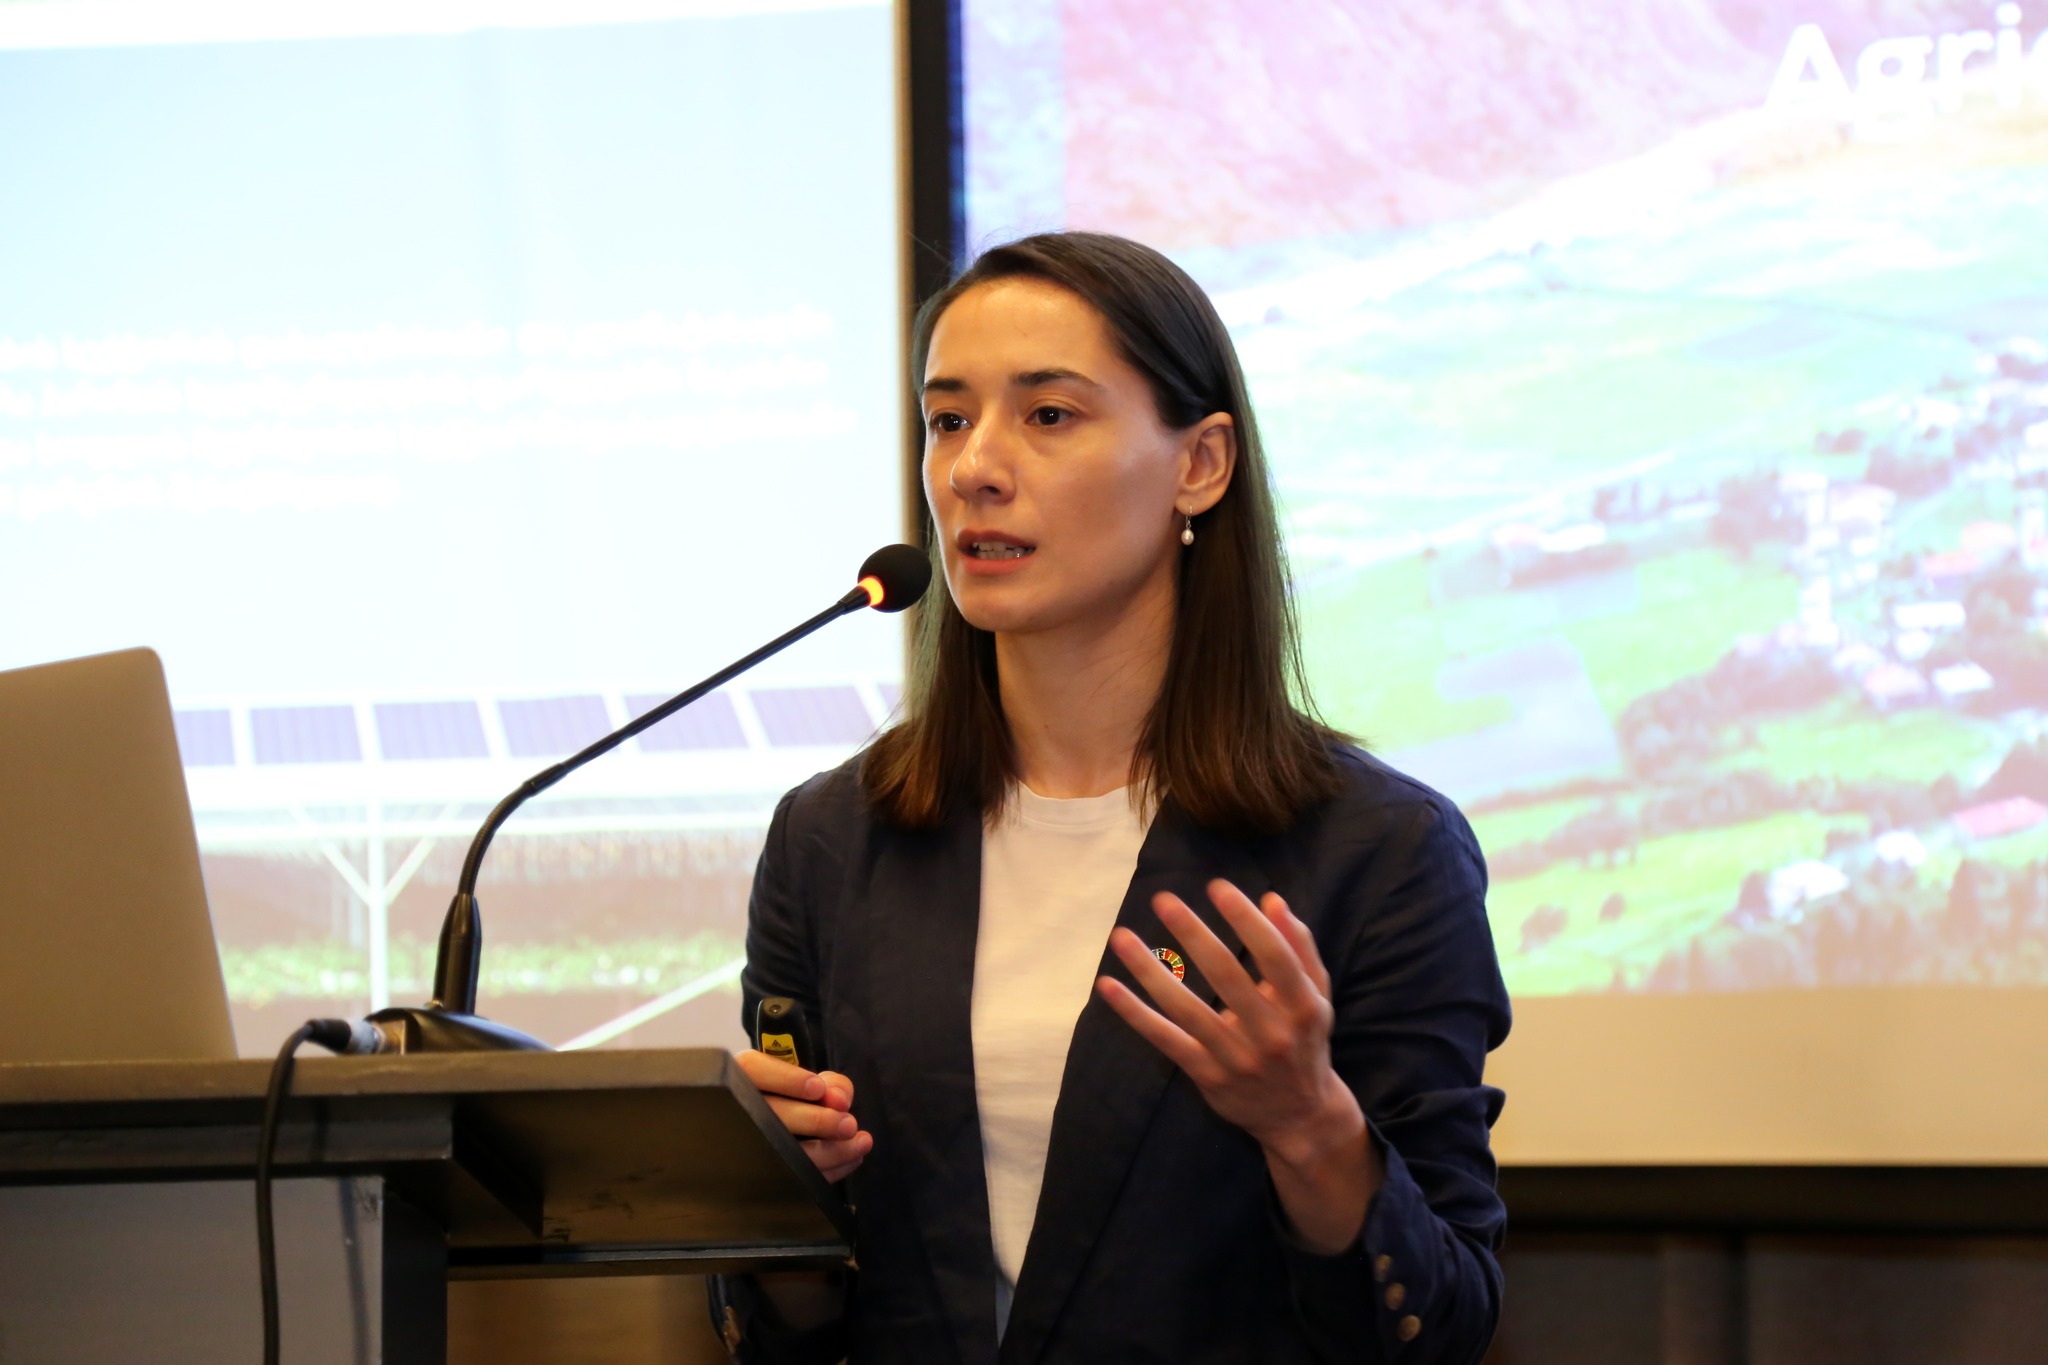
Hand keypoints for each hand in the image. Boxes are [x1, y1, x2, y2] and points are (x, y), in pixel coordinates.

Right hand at [736, 1049, 871, 1181]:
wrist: (783, 1135)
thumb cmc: (798, 1102)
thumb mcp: (814, 1083)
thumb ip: (831, 1083)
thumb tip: (839, 1100)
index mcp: (744, 1076)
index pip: (753, 1069)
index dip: (787, 1079)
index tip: (818, 1088)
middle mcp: (737, 1109)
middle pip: (768, 1115)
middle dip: (816, 1121)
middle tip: (849, 1125)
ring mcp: (745, 1145)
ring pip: (780, 1152)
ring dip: (829, 1152)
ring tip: (859, 1143)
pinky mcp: (762, 1176)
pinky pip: (793, 1177)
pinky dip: (828, 1171)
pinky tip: (850, 1159)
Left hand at [1098, 879, 1380, 1252]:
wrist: (1301, 1115)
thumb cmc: (1305, 1040)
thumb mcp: (1316, 995)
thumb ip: (1299, 947)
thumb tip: (1272, 899)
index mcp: (1302, 1006)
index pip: (1273, 955)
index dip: (1245, 919)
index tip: (1217, 886)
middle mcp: (1270, 1032)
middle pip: (1227, 976)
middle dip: (1193, 934)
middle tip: (1163, 900)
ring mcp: (1236, 1057)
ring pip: (1186, 1008)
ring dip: (1150, 970)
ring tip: (1122, 936)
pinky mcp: (1207, 1075)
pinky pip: (1166, 1039)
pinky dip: (1134, 1013)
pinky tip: (1108, 986)